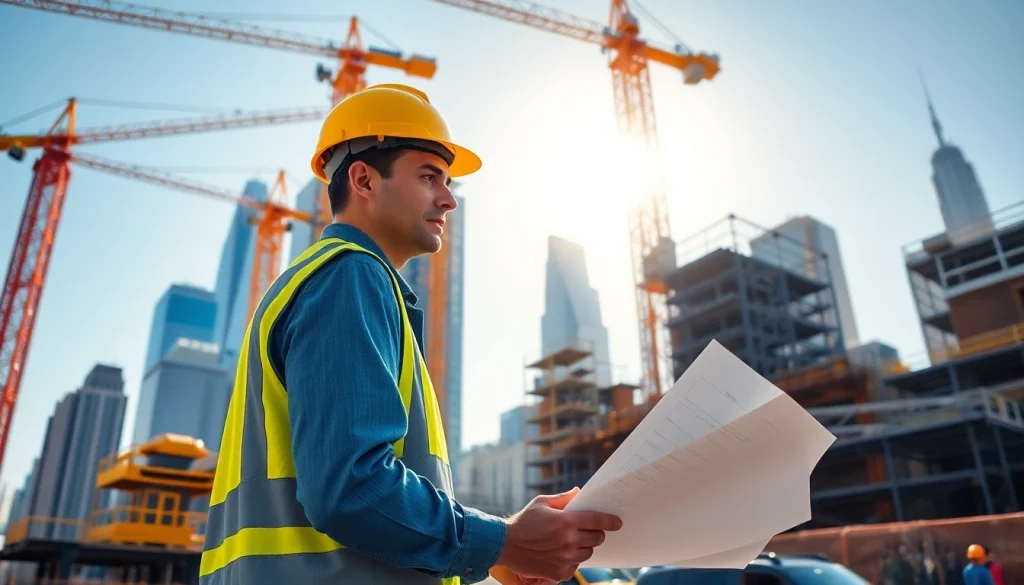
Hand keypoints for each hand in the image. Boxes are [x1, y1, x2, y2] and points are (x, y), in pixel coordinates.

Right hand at [496, 487, 621, 582]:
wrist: (505, 545)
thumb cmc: (523, 522)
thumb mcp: (542, 503)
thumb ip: (563, 499)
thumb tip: (578, 492)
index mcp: (567, 521)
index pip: (598, 520)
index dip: (610, 521)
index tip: (617, 522)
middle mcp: (569, 541)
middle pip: (597, 538)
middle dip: (595, 533)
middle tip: (587, 531)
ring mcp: (565, 558)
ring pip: (587, 553)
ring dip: (583, 547)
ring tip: (569, 542)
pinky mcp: (559, 572)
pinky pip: (576, 566)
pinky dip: (572, 560)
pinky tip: (560, 554)